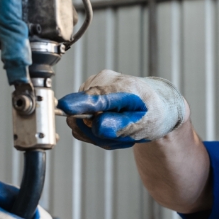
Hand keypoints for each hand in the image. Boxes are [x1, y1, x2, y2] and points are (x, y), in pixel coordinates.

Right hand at [57, 70, 187, 148]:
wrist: (155, 105)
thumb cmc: (153, 112)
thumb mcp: (144, 123)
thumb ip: (121, 125)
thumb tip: (97, 127)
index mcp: (121, 85)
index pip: (94, 96)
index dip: (77, 104)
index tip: (64, 107)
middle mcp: (102, 81)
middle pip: (82, 116)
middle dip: (98, 134)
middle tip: (121, 137)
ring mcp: (92, 86)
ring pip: (79, 122)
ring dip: (98, 134)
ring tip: (119, 131)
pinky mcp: (86, 94)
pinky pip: (80, 121)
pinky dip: (95, 130)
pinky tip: (111, 126)